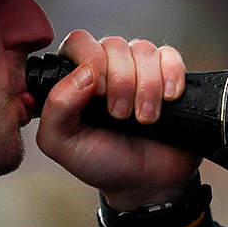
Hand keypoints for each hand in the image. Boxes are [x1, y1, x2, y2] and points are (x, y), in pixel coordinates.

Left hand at [35, 30, 201, 209]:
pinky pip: (171, 56)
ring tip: (145, 119)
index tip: (98, 94)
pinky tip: (169, 98)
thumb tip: (85, 72)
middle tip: (121, 115)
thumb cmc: (100, 162)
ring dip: (146, 86)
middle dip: (120, 82)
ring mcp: (140, 70)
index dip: (90, 59)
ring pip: (143, 50)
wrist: (146, 184)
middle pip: (114, 45)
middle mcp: (108, 67)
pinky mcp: (169, 75)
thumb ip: (56, 107)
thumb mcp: (61, 144)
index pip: (79, 42)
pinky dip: (171, 75)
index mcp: (77, 77)